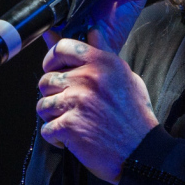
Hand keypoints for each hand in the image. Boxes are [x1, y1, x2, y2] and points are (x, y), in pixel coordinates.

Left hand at [36, 38, 157, 183]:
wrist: (142, 152)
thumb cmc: (135, 116)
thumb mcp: (126, 77)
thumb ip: (104, 53)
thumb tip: (91, 31)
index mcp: (101, 63)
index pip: (61, 48)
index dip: (51, 59)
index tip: (53, 68)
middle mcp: (87, 79)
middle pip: (46, 79)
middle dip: (53, 94)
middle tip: (68, 105)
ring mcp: (76, 103)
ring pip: (43, 104)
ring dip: (54, 116)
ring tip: (72, 123)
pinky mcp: (68, 126)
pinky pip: (46, 129)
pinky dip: (56, 137)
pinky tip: (72, 139)